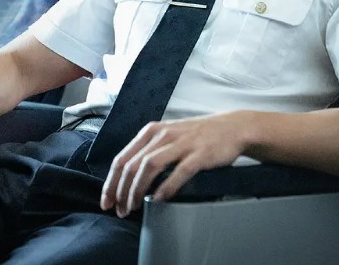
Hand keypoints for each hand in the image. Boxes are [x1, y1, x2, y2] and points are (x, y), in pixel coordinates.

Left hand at [99, 111, 252, 216]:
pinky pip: (178, 171)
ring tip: (134, 206)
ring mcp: (181, 143)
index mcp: (151, 132)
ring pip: (149, 167)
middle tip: (120, 209)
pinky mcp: (199, 153)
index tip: (106, 200)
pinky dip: (166, 186)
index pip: (122, 158)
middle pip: (132, 165)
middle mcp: (162, 135)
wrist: (231, 128)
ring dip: (138, 189)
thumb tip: (128, 179)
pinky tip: (159, 199)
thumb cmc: (196, 136)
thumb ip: (149, 152)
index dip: (111, 182)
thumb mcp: (167, 136)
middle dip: (121, 190)